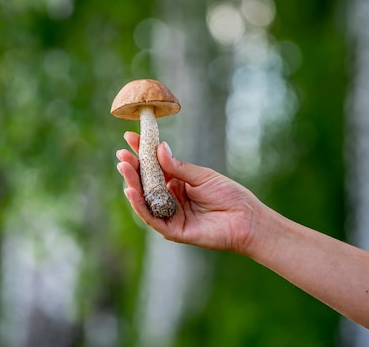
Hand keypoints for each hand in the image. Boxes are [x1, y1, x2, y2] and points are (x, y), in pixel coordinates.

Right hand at [116, 131, 263, 253]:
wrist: (247, 219)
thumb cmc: (229, 195)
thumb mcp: (202, 176)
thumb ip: (178, 166)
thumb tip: (159, 148)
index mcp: (177, 182)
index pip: (154, 166)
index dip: (141, 152)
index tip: (129, 136)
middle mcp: (170, 198)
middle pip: (146, 182)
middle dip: (132, 168)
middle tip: (121, 154)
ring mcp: (170, 214)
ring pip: (145, 199)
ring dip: (132, 183)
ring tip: (124, 167)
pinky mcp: (172, 230)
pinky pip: (152, 217)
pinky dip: (140, 205)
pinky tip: (131, 191)